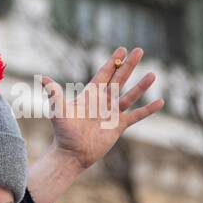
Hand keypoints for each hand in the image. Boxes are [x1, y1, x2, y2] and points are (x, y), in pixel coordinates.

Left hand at [38, 46, 164, 172]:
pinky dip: (148, 110)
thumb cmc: (63, 132)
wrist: (72, 154)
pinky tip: (160, 102)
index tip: (122, 49)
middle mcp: (103, 102)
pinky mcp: (119, 126)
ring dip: (141, 86)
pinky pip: (136, 116)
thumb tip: (42, 78)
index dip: (113, 61)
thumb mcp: (59, 111)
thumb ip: (54, 94)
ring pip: (130, 96)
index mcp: (90, 95)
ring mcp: (112, 113)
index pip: (104, 74)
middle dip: (129, 65)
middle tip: (140, 50)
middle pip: (119, 79)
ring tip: (153, 74)